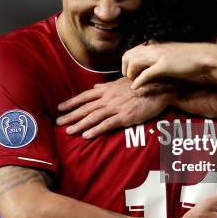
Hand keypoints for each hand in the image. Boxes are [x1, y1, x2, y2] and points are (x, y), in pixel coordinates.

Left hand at [57, 77, 172, 137]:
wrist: (158, 88)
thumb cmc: (140, 85)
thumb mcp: (121, 82)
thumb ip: (106, 86)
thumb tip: (95, 87)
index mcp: (107, 89)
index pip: (84, 96)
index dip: (71, 102)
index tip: (60, 108)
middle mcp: (108, 98)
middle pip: (85, 107)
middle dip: (70, 115)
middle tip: (58, 122)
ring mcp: (116, 107)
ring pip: (93, 117)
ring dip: (79, 124)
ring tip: (68, 131)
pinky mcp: (125, 116)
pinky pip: (107, 124)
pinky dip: (96, 130)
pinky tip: (86, 135)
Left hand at [122, 43, 214, 89]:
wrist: (203, 56)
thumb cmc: (188, 57)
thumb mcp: (168, 54)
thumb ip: (157, 57)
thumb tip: (149, 64)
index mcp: (154, 45)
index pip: (131, 51)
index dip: (126, 62)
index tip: (130, 71)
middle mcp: (153, 49)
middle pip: (128, 56)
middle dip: (125, 68)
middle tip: (129, 77)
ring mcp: (158, 57)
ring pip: (133, 63)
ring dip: (130, 74)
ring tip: (132, 81)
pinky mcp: (163, 66)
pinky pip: (145, 74)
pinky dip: (138, 82)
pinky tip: (135, 87)